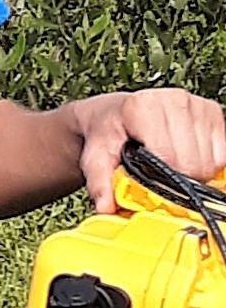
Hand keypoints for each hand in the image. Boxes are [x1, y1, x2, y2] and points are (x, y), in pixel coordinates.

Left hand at [70, 88, 225, 214]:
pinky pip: (222, 153)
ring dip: (194, 172)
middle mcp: (173, 100)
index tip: (152, 185)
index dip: (164, 180)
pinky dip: (207, 163)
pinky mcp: (212, 112)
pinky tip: (187, 159)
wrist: (115, 113)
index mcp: (144, 108)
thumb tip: (105, 207)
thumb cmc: (109, 133)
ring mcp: (195, 104)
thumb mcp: (95, 157)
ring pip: (211, 159)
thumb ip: (98, 182)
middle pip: (194, 161)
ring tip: (171, 167)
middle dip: (179, 179)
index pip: (170, 157)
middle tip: (161, 179)